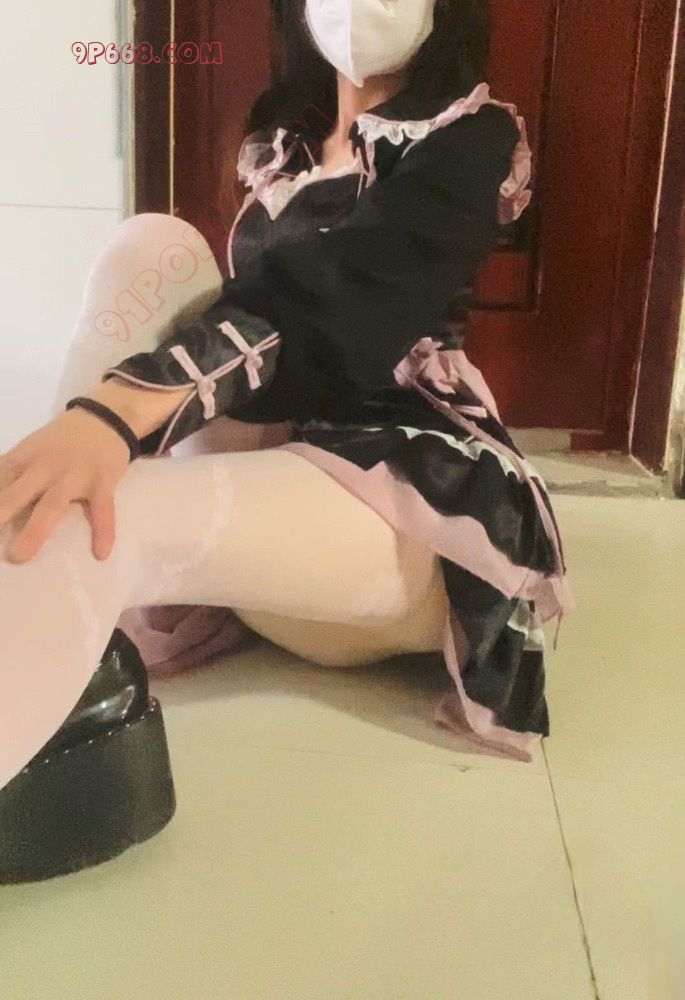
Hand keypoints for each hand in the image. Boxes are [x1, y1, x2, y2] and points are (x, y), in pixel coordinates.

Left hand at [0, 407, 130, 563]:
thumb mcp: (29, 448)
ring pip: (52, 505)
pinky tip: (101, 553)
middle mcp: (44, 467)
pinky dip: (103, 531)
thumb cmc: (62, 440)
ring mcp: (74, 476)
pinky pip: (102, 510)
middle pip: (16, 494)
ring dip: (34, 531)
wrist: (105, 418)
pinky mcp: (102, 483)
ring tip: (18, 556)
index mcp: (24, 459)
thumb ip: (10, 471)